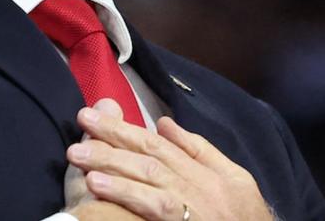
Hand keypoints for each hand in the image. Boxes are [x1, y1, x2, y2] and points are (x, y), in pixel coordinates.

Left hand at [67, 99, 273, 220]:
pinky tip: (98, 185)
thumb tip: (164, 124)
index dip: (126, 126)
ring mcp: (193, 205)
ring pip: (148, 174)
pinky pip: (153, 206)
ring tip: (78, 153)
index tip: (96, 114)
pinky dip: (125, 192)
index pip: (160, 142)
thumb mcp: (234, 182)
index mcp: (209, 171)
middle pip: (150, 152)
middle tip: (81, 120)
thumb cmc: (246, 219)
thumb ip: (199, 151)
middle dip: (113, 134)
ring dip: (110, 161)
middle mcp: (200, 183)